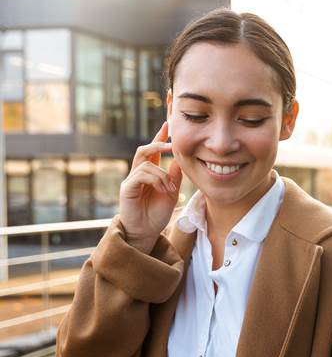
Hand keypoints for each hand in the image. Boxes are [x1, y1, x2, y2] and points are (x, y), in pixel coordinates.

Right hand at [119, 121, 182, 252]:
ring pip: (146, 163)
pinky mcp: (127, 188)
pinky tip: (163, 189)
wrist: (147, 232)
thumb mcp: (171, 191)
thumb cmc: (158, 213)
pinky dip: (155, 179)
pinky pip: (140, 175)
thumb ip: (174, 175)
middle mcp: (138, 174)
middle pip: (144, 150)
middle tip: (172, 144)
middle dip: (157, 143)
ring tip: (170, 188)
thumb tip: (179, 158)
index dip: (159, 137)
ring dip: (162, 174)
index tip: (167, 125)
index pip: (153, 151)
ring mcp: (131, 180)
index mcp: (149, 173)